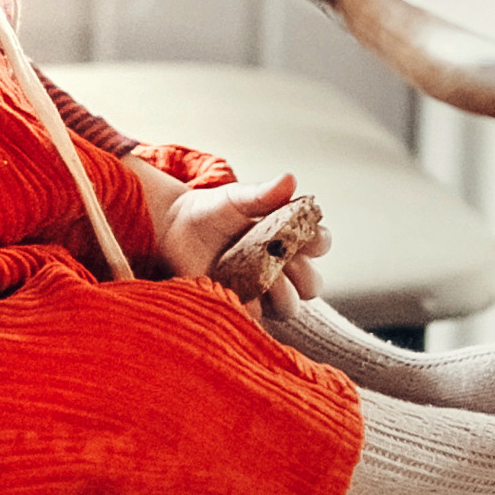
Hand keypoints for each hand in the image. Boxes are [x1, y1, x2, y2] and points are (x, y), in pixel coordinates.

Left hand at [159, 172, 328, 308]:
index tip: (307, 234)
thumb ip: (264, 194)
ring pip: (290, 306)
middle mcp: (282, 266)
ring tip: (264, 278)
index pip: (321, 243)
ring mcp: (262, 288)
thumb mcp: (237, 198)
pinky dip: (251, 306)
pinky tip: (236, 289)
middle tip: (284, 260)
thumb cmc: (212, 210)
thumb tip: (290, 179)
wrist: (174, 227)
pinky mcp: (240, 303)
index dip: (319, 241)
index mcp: (290, 236)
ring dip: (282, 294)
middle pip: (313, 284)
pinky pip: (256, 315)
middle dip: (304, 276)